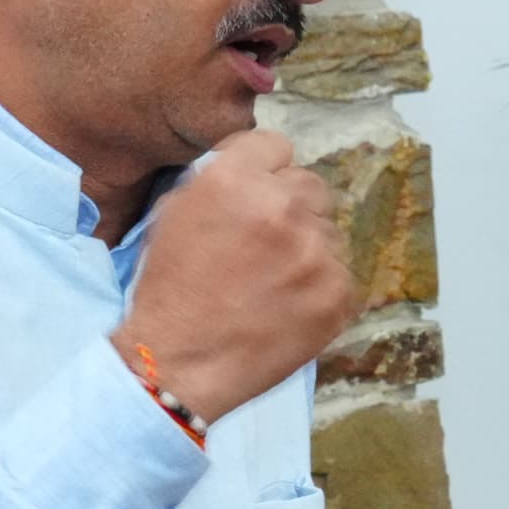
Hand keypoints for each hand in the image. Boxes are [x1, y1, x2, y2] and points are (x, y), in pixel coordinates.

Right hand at [114, 131, 352, 424]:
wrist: (180, 362)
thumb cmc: (168, 289)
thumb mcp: (174, 213)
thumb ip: (220, 181)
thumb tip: (257, 169)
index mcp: (235, 179)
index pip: (275, 146)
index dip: (263, 171)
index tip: (255, 196)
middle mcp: (281, 207)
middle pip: (309, 186)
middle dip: (290, 208)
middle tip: (264, 245)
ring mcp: (316, 251)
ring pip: (327, 231)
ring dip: (307, 248)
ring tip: (271, 282)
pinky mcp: (339, 292)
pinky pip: (340, 273)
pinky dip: (319, 287)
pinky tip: (288, 306)